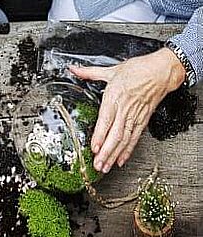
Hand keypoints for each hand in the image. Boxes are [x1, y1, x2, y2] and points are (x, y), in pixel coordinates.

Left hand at [70, 48, 185, 172]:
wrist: (162, 71)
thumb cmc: (138, 69)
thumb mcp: (111, 70)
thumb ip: (90, 73)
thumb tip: (74, 69)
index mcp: (114, 96)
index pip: (106, 119)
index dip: (100, 135)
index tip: (94, 148)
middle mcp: (125, 108)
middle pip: (115, 134)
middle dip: (106, 152)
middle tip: (97, 164)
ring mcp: (135, 116)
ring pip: (124, 139)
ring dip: (114, 154)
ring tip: (106, 167)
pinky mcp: (143, 120)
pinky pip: (135, 138)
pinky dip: (128, 150)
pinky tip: (121, 160)